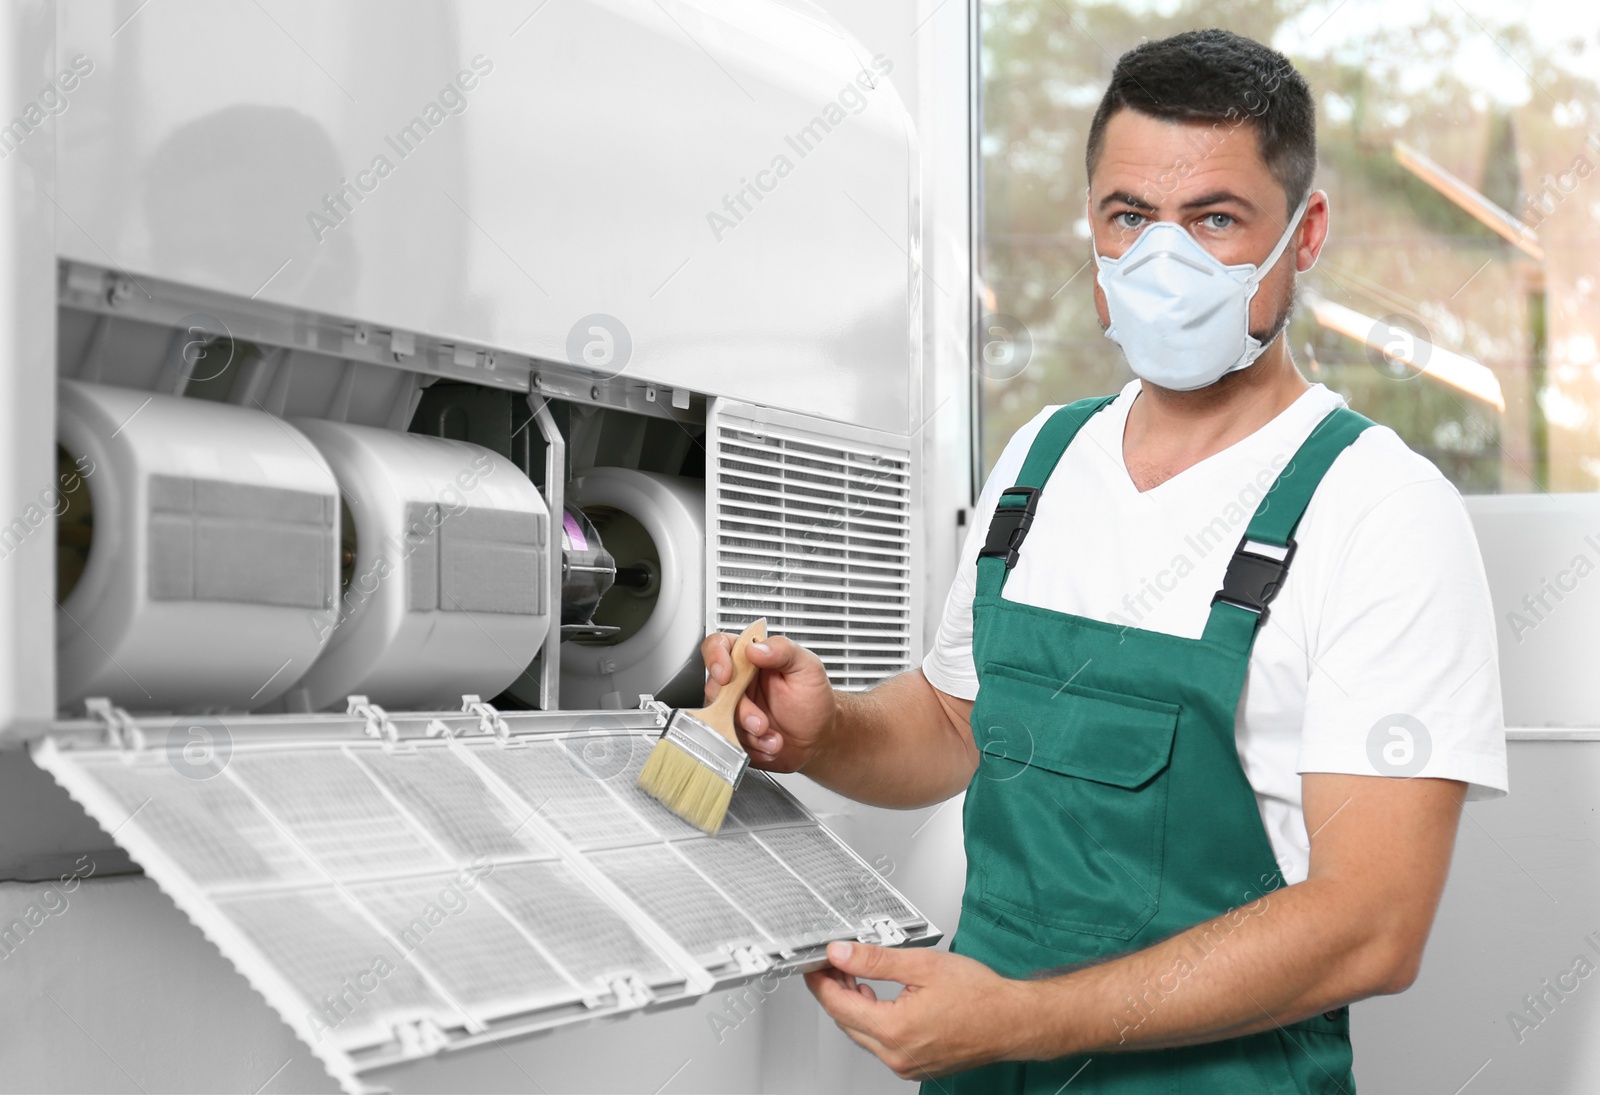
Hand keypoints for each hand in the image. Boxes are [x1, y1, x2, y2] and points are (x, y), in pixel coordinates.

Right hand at [700, 631, 835, 772]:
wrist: (819, 737)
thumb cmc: (814, 699)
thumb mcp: (807, 667)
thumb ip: (783, 650)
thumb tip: (755, 648)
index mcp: (751, 658)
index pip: (720, 645)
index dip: (715, 657)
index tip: (726, 676)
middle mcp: (738, 681)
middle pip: (715, 689)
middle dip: (740, 711)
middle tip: (761, 723)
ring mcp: (733, 707)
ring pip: (720, 719)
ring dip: (748, 734)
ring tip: (773, 737)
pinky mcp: (733, 731)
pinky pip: (727, 740)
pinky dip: (750, 747)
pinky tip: (769, 744)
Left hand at [804, 941, 1037, 1079]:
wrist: (1013, 1021)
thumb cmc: (979, 996)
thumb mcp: (922, 965)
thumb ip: (875, 960)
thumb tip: (841, 953)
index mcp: (894, 1030)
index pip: (838, 1004)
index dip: (821, 980)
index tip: (815, 963)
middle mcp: (896, 1055)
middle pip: (846, 1021)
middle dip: (836, 990)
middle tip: (835, 963)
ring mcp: (905, 1065)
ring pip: (862, 1033)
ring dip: (854, 1005)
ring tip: (857, 976)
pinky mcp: (914, 1066)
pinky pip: (881, 1044)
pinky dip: (873, 1020)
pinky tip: (879, 999)